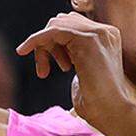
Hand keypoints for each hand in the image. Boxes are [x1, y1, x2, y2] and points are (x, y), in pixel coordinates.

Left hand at [15, 12, 135, 134]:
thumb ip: (76, 59)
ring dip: (42, 45)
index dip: (55, 44)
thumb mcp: (85, 74)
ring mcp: (98, 33)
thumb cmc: (98, 103)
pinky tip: (24, 51)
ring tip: (43, 72)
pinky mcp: (87, 40)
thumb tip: (63, 54)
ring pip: (57, 25)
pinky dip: (36, 39)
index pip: (73, 26)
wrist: (112, 113)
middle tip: (43, 71)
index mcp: (107, 37)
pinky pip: (53, 31)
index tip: (48, 68)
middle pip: (63, 22)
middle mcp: (105, 31)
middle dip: (47, 44)